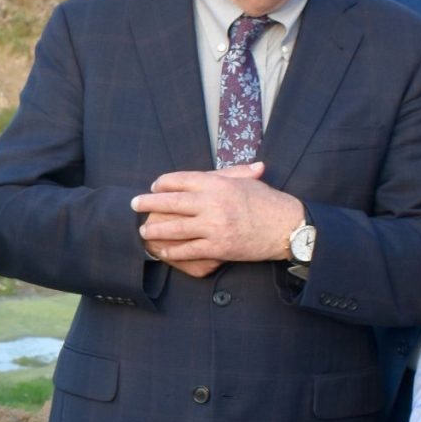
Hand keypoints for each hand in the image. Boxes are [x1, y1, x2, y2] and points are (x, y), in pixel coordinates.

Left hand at [132, 165, 304, 273]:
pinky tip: (161, 251)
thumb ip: (226, 174)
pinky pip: (187, 250)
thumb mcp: (247, 181)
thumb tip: (213, 170)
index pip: (180, 180)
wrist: (287, 227)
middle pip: (170, 203)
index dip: (163, 183)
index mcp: (217, 184)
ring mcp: (213, 227)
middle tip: (134, 204)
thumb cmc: (268, 202)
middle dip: (148, 203)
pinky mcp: (217, 248)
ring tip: (143, 230)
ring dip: (155, 230)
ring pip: (174, 229)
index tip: (154, 186)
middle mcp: (212, 204)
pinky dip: (171, 251)